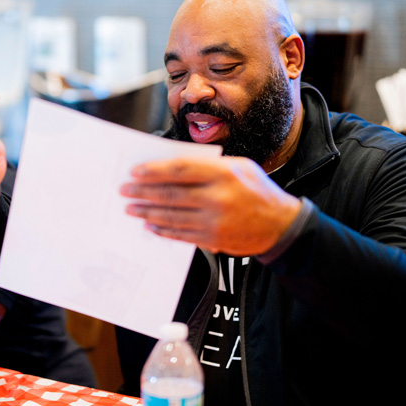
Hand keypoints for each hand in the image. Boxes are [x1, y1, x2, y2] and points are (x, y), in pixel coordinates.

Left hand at [120, 156, 301, 254]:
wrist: (281, 226)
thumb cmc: (256, 190)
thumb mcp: (239, 167)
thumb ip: (208, 166)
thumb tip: (171, 167)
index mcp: (223, 173)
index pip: (180, 169)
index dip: (154, 170)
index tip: (134, 171)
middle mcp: (218, 197)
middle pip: (171, 193)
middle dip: (143, 192)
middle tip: (124, 190)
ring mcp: (215, 221)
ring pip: (172, 215)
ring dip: (147, 211)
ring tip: (130, 208)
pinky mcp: (213, 240)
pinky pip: (181, 234)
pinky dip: (163, 229)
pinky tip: (150, 224)